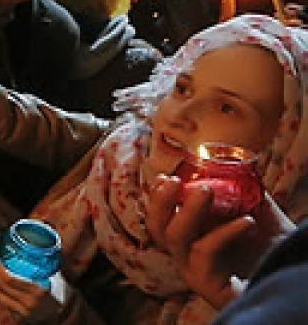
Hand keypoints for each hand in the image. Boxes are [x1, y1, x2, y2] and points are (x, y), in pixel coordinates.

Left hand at [0, 258, 67, 322]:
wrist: (64, 312)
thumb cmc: (59, 290)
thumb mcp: (53, 276)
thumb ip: (43, 263)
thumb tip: (32, 244)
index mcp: (38, 290)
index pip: (10, 279)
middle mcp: (29, 302)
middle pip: (2, 286)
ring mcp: (23, 312)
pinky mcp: (19, 317)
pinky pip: (3, 302)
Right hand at [145, 174, 293, 308]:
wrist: (292, 281)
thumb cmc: (270, 249)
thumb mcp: (256, 213)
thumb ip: (242, 192)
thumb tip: (234, 163)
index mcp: (191, 238)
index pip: (160, 216)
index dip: (157, 196)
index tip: (167, 176)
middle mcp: (186, 255)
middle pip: (156, 228)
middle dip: (160, 201)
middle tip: (175, 180)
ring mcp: (195, 271)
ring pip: (176, 239)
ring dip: (187, 211)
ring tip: (206, 191)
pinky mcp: (209, 285)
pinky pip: (207, 252)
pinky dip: (224, 232)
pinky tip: (247, 222)